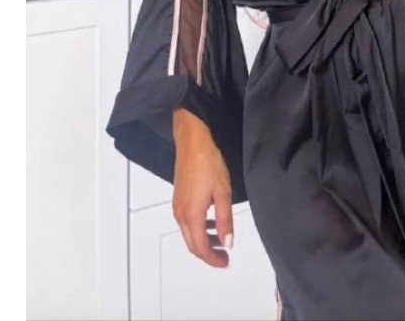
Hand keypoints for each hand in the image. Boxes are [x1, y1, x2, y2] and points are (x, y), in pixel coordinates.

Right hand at [172, 108, 233, 268]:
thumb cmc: (208, 163)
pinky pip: (187, 223)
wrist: (192, 142)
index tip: (226, 262)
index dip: (213, 259)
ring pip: (189, 234)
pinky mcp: (178, 199)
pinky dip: (200, 229)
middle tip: (225, 256)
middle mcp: (181, 215)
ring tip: (222, 240)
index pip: (201, 248)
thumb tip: (227, 243)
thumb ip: (225, 220)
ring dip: (204, 241)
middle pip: (192, 245)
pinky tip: (212, 222)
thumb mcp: (223, 192)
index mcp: (192, 215)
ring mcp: (177, 207)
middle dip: (208, 254)